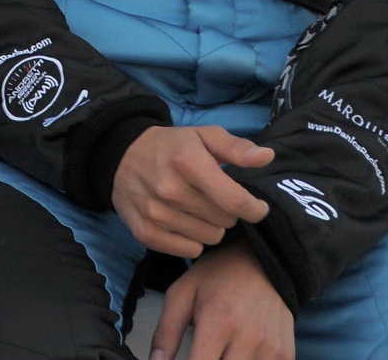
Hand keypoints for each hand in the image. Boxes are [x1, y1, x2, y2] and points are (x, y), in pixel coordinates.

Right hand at [112, 125, 272, 255]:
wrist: (120, 156)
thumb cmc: (170, 147)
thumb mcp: (202, 137)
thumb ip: (236, 148)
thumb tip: (267, 157)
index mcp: (187, 162)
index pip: (236, 202)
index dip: (254, 208)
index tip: (254, 205)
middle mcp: (169, 189)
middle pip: (225, 222)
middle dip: (225, 211)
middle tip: (210, 196)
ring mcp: (155, 214)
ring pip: (210, 238)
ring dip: (209, 225)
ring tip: (194, 207)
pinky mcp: (146, 233)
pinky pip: (191, 250)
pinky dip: (191, 238)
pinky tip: (180, 220)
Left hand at [151, 240, 293, 359]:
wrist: (260, 262)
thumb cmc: (215, 276)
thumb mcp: (181, 294)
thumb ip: (166, 333)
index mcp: (218, 322)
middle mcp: (249, 339)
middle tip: (201, 351)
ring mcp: (272, 350)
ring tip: (218, 350)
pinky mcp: (286, 355)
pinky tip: (235, 352)